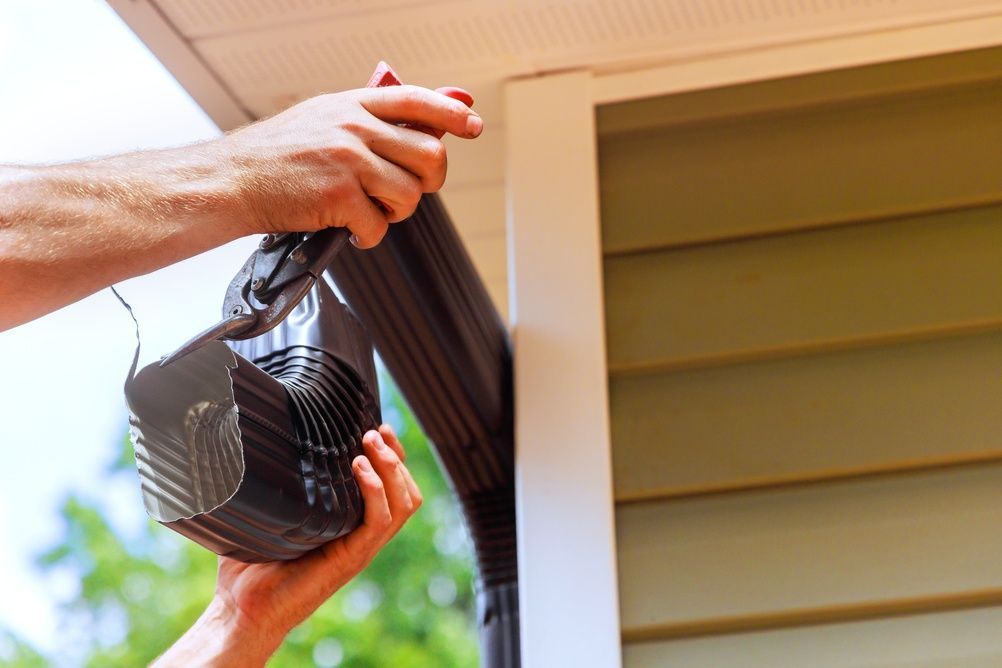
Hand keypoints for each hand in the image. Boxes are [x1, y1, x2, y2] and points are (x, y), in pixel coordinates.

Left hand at [154, 425, 421, 666]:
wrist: (241, 609)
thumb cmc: (250, 565)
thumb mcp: (271, 515)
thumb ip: (277, 485)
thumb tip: (256, 444)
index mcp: (352, 526)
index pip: (393, 488)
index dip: (393, 456)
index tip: (378, 427)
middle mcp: (363, 537)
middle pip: (408, 493)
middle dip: (397, 456)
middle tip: (374, 431)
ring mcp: (361, 548)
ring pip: (403, 504)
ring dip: (391, 468)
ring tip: (369, 443)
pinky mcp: (351, 558)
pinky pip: (379, 521)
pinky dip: (375, 489)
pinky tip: (357, 467)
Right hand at [220, 85, 482, 247]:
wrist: (231, 181)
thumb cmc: (274, 156)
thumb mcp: (321, 119)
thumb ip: (367, 121)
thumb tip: (420, 125)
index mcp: (352, 105)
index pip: (417, 100)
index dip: (451, 113)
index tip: (472, 126)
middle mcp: (354, 127)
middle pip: (429, 154)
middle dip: (428, 182)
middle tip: (406, 192)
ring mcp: (348, 161)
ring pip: (410, 195)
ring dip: (395, 213)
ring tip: (367, 211)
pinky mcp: (339, 196)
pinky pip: (379, 226)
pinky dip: (369, 237)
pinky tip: (349, 230)